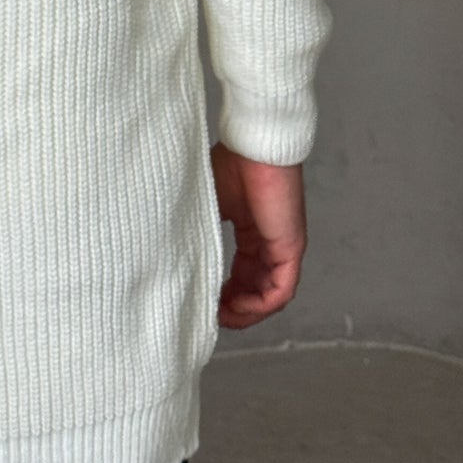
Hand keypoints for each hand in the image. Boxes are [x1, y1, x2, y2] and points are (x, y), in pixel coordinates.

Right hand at [209, 141, 306, 328]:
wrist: (254, 145)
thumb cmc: (230, 163)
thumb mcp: (206, 204)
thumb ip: (197, 230)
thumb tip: (171, 256)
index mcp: (250, 229)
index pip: (241, 272)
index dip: (222, 292)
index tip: (202, 300)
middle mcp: (268, 242)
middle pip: (255, 289)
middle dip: (232, 308)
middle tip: (209, 316)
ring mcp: (282, 246)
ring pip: (269, 295)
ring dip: (245, 312)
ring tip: (221, 318)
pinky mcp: (291, 247)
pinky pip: (281, 290)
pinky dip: (260, 306)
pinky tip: (237, 310)